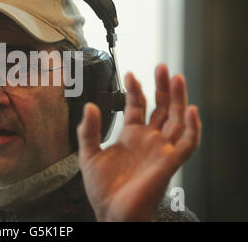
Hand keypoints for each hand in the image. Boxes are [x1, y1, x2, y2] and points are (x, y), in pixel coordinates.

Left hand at [77, 64, 200, 221]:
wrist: (111, 213)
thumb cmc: (103, 189)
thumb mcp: (89, 155)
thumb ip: (89, 130)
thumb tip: (90, 106)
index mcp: (131, 136)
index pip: (138, 106)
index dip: (135, 89)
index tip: (130, 74)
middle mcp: (148, 140)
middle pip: (162, 108)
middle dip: (163, 87)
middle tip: (162, 68)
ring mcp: (161, 150)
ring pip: (177, 120)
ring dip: (179, 100)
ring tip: (176, 78)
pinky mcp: (170, 163)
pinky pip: (188, 144)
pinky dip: (192, 128)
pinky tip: (190, 111)